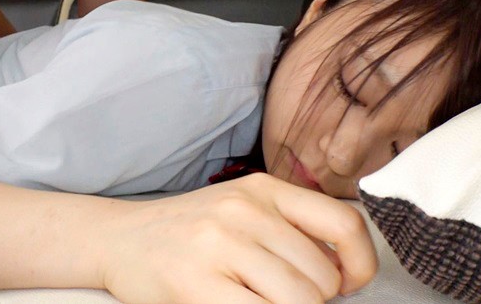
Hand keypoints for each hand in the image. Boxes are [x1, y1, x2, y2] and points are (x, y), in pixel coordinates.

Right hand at [99, 173, 377, 303]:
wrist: (119, 239)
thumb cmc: (187, 232)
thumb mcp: (240, 209)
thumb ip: (288, 228)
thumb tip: (344, 273)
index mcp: (262, 189)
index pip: (344, 224)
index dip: (360, 264)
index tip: (347, 285)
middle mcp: (244, 210)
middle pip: (322, 277)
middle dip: (314, 302)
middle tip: (283, 299)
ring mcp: (219, 246)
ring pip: (299, 301)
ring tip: (261, 303)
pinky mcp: (196, 283)